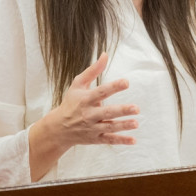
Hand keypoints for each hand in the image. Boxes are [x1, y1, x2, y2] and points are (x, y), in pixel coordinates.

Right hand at [29, 53, 138, 179]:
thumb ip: (93, 70)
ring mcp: (93, 128)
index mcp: (86, 99)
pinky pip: (109, 140)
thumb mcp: (78, 84)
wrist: (58, 128)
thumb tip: (105, 54)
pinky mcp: (95, 139)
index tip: (126, 82)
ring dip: (123, 126)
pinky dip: (121, 141)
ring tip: (136, 123)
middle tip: (136, 108)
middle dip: (121, 110)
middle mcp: (89, 114)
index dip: (114, 87)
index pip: (101, 92)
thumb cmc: (71, 102)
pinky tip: (133, 141)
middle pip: (107, 112)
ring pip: (110, 127)